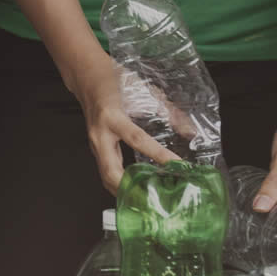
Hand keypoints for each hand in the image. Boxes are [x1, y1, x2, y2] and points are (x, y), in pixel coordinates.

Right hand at [67, 56, 177, 193]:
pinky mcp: (95, 149)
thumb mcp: (143, 90)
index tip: (178, 165)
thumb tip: (189, 132)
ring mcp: (94, 144)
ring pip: (106, 176)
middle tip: (154, 199)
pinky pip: (106, 171)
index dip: (158, 155)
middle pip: (111, 172)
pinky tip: (137, 187)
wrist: (87, 76)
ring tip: (148, 199)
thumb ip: (167, 111)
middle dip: (131, 189)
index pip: (137, 139)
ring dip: (125, 191)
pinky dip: (120, 182)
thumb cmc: (114, 79)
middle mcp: (99, 134)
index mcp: (112, 116)